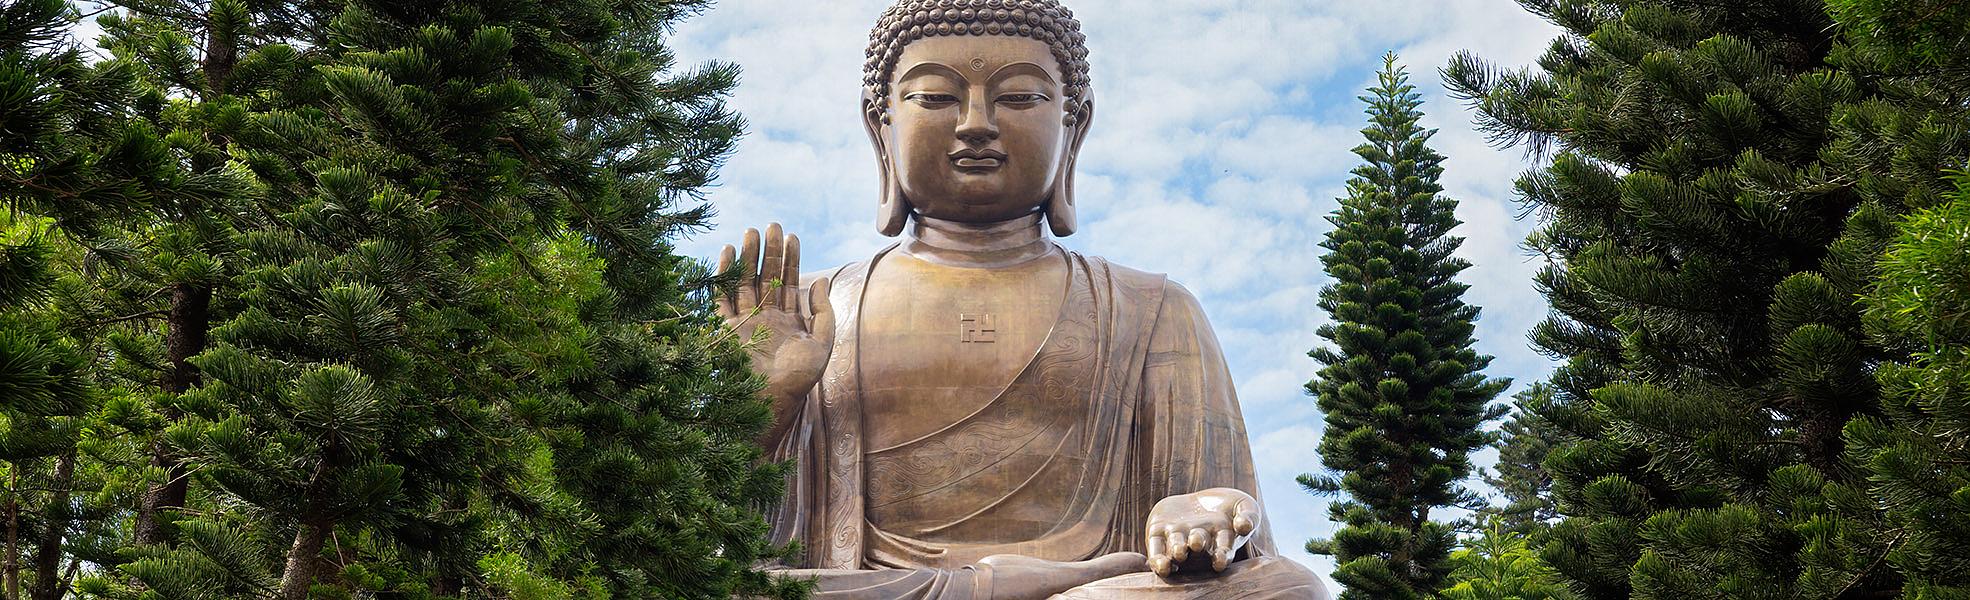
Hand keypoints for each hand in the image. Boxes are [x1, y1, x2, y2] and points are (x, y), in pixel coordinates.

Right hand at [715, 224, 834, 436]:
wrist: (770, 403)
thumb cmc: (799, 379)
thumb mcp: (822, 344)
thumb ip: (823, 312)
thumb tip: (818, 281)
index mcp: (787, 321)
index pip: (788, 282)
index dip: (791, 259)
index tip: (792, 236)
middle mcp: (765, 319)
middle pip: (765, 277)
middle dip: (769, 251)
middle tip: (771, 225)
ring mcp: (744, 323)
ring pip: (744, 282)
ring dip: (747, 257)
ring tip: (750, 231)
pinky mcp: (726, 329)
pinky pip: (722, 297)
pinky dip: (723, 276)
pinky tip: (727, 253)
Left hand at [1144, 488, 1260, 576]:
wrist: (1200, 501)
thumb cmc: (1228, 507)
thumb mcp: (1243, 506)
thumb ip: (1248, 515)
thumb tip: (1244, 526)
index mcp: (1221, 542)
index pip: (1222, 552)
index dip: (1221, 557)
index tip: (1220, 560)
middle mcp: (1198, 546)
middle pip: (1197, 549)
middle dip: (1197, 545)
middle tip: (1197, 542)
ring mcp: (1178, 541)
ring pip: (1176, 550)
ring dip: (1177, 552)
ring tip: (1180, 552)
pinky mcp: (1158, 534)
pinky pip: (1156, 550)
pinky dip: (1157, 559)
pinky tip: (1160, 565)